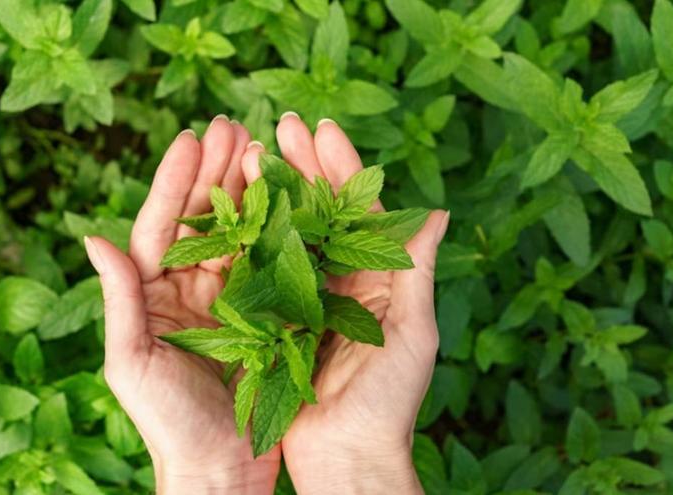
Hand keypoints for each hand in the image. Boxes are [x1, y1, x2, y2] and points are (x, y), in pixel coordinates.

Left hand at [84, 116, 278, 493]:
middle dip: (215, 171)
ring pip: (237, 233)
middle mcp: (188, 290)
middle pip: (201, 219)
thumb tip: (93, 236)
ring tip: (261, 146)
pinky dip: (276, 229)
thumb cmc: (168, 424)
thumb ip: (119, 299)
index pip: (161, 226)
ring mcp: (227, 300)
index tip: (192, 138)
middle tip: (232, 124)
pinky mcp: (261, 315)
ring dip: (247, 189)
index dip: (176, 181)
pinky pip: (268, 264)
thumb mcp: (133, 362)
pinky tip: (289, 198)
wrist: (219, 470)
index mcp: (153, 296)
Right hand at [242, 114, 448, 494]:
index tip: (321, 128)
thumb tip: (437, 211)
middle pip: (323, 211)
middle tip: (282, 124)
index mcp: (379, 279)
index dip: (342, 167)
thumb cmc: (389, 403)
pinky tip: (236, 205)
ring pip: (291, 232)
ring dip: (275, 191)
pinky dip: (253, 236)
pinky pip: (264, 270)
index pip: (362, 210)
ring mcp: (308, 298)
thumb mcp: (412, 334)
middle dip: (304, 166)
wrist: (346, 457)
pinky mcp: (277, 319)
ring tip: (254, 150)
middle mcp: (344, 281)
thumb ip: (416, 272)